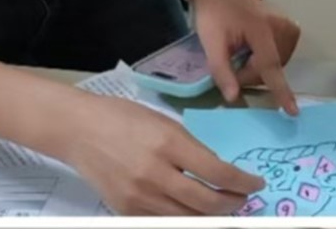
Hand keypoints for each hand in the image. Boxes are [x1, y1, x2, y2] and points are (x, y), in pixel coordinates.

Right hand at [64, 92, 263, 214]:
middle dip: (233, 204)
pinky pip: (163, 222)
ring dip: (211, 216)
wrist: (79, 130)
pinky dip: (184, 220)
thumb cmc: (124, 118)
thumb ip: (191, 148)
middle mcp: (155, 174)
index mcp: (169, 144)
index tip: (256, 184)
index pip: (218, 173)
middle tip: (243, 200)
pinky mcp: (125, 211)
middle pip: (206, 203)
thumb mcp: (166, 123)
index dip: (243, 183)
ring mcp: (138, 196)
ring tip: (223, 208)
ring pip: (187, 219)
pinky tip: (194, 213)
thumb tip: (218, 171)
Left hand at [191, 0, 299, 112]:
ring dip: (259, 68)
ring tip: (242, 52)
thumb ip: (222, 71)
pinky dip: (266, 59)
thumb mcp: (211, 43)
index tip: (293, 111)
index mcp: (261, 28)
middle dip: (251, 74)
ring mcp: (289, 25)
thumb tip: (233, 98)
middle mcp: (282, 26)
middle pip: (271, 68)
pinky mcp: (291, 27)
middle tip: (232, 61)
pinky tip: (254, 49)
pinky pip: (281, 55)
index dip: (280, 91)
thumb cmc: (214, 14)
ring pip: (277, 64)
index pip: (270, 65)